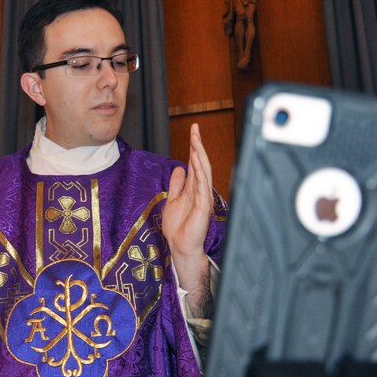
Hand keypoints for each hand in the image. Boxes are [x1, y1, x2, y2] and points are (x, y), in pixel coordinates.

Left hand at [162, 124, 212, 292]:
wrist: (181, 247)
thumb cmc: (179, 228)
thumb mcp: (173, 200)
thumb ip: (177, 185)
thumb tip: (179, 168)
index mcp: (194, 188)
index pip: (195, 163)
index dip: (194, 147)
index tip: (193, 131)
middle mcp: (201, 190)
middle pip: (201, 163)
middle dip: (198, 145)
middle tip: (196, 129)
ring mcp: (203, 197)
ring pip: (203, 172)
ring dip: (199, 155)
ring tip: (196, 140)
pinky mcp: (203, 206)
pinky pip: (202, 186)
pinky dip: (200, 172)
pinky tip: (196, 161)